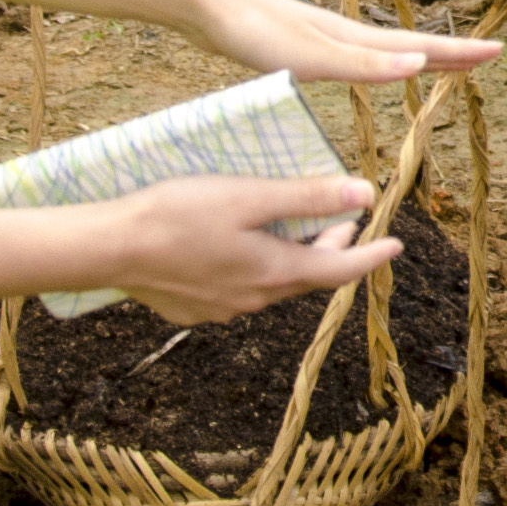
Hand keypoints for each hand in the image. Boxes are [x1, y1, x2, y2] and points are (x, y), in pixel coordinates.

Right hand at [109, 172, 404, 325]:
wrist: (111, 249)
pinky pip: (238, 290)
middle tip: (346, 224)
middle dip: (332, 249)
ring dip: (293, 258)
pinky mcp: (195, 308)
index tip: (395, 245)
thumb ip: (307, 197)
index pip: (339, 269)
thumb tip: (364, 196)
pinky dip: (254, 268)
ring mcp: (222, 309)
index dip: (371, 255)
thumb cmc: (178, 215)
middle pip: (308, 276)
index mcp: (274, 271)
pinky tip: (237, 248)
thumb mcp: (248, 197)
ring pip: (273, 284)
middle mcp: (254, 298)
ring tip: (294, 231)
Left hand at [188, 0, 503, 88]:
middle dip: (449, 54)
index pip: (419, 48)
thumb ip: (361, 65)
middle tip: (486, 57)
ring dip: (415, 57)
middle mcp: (344, 35)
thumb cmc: (253, 33)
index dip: (459, 53)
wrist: (206, 6)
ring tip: (436, 63)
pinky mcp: (299, 45)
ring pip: (381, 51)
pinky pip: (354, 58)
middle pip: (408, 46)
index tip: (499, 50)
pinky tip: (365, 68)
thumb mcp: (309, 57)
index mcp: (352, 40)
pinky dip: (376, 64)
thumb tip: (418, 64)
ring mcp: (323, 38)